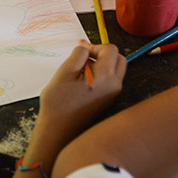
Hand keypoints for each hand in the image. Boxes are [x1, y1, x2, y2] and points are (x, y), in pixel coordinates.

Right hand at [31, 42, 125, 157]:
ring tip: (81, 71)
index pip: (110, 49)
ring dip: (102, 64)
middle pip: (119, 58)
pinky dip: (101, 75)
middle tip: (84, 59)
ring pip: (115, 70)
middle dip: (102, 53)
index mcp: (105, 77)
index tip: (80, 52)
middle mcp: (114, 86)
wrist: (58, 131)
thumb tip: (86, 47)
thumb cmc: (58, 103)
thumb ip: (78, 54)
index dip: (94, 46)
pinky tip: (83, 82)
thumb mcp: (64, 71)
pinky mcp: (108, 101)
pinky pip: (110, 81)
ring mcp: (113, 95)